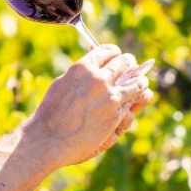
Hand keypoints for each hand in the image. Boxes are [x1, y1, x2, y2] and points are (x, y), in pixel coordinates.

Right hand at [28, 45, 149, 167]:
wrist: (49, 140)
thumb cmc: (50, 112)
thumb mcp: (62, 83)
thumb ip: (80, 73)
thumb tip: (91, 62)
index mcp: (82, 67)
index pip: (108, 51)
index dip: (114, 53)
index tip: (116, 56)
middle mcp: (98, 79)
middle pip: (125, 62)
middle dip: (128, 63)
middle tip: (130, 65)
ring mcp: (109, 96)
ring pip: (136, 82)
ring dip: (138, 80)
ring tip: (140, 81)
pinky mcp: (115, 114)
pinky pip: (131, 101)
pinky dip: (133, 99)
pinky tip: (134, 98)